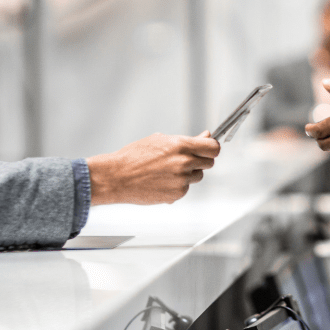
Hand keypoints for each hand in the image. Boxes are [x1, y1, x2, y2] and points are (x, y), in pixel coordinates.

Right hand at [86, 131, 220, 204]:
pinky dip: (178, 185)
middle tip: (186, 159)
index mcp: (180, 145)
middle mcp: (184, 163)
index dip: (212, 147)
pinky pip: (186, 188)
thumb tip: (205, 135)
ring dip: (189, 173)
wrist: (117, 177)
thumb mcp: (160, 140)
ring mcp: (181, 180)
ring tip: (168, 170)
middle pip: (209, 162)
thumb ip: (187, 140)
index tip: (209, 148)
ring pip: (198, 176)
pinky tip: (162, 181)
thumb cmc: (134, 156)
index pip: (213, 147)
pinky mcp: (177, 194)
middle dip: (201, 160)